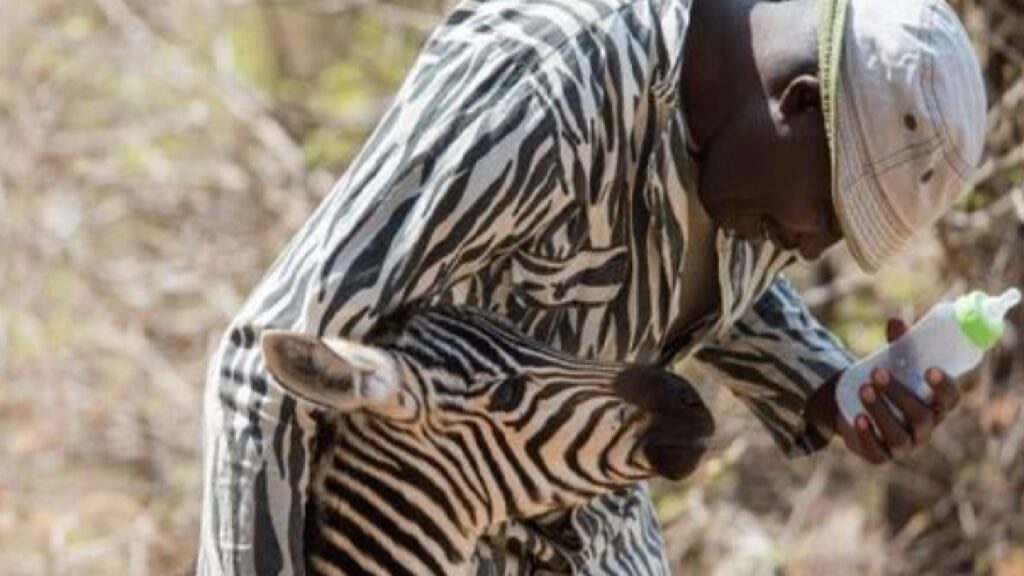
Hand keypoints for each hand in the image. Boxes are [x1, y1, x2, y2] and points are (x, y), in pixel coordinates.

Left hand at [806, 319, 962, 464]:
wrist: (855, 408)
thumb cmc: (887, 383)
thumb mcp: (892, 362)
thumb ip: (898, 344)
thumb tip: (895, 321)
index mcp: (935, 406)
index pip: (950, 401)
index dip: (944, 388)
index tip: (930, 369)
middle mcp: (924, 429)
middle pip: (921, 416)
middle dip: (899, 394)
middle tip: (877, 373)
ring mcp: (903, 445)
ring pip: (897, 434)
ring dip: (880, 410)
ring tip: (863, 388)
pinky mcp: (880, 455)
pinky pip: (877, 451)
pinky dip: (867, 435)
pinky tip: (857, 418)